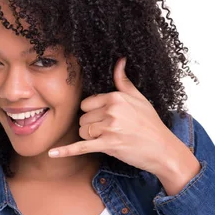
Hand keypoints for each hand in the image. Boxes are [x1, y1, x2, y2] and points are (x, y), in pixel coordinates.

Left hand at [48, 57, 188, 176]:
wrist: (162, 149)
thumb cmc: (150, 124)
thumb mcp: (139, 98)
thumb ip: (123, 81)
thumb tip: (119, 60)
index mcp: (116, 97)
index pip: (86, 103)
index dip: (92, 113)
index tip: (105, 119)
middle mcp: (112, 110)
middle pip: (83, 118)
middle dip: (91, 127)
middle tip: (110, 132)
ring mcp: (110, 128)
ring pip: (82, 132)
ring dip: (90, 139)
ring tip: (109, 139)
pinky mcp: (108, 145)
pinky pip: (81, 147)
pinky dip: (65, 152)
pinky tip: (52, 154)